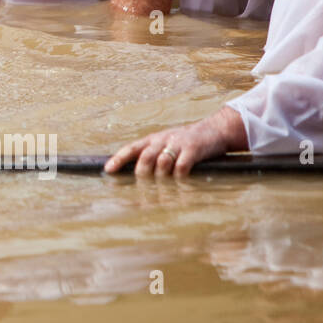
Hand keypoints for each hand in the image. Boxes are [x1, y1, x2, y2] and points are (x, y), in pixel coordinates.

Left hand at [104, 105, 248, 176]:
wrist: (215, 129)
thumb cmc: (186, 142)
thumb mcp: (166, 143)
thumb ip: (153, 156)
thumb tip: (138, 177)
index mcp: (153, 139)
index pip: (131, 148)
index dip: (118, 159)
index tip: (108, 170)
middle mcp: (162, 140)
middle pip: (145, 157)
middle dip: (141, 174)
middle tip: (141, 190)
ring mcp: (178, 144)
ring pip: (162, 163)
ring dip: (160, 180)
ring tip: (161, 193)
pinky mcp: (193, 149)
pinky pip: (182, 167)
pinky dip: (178, 178)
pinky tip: (179, 187)